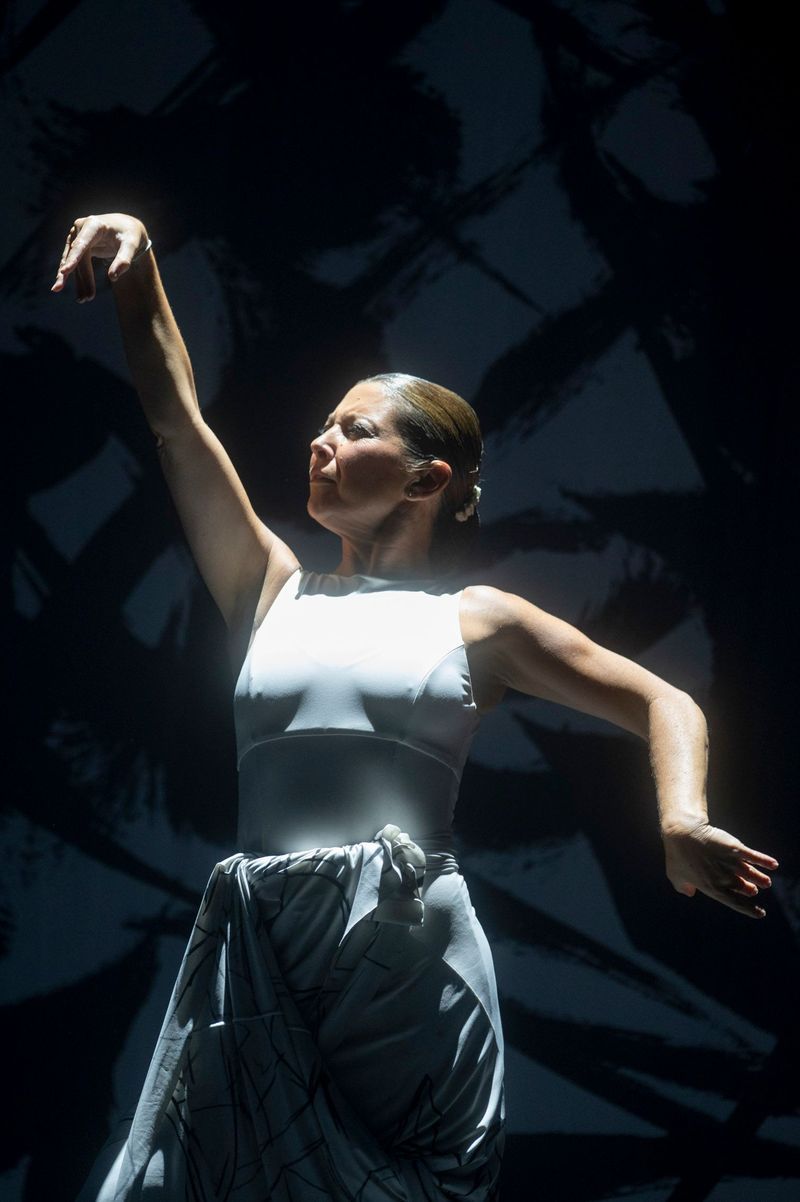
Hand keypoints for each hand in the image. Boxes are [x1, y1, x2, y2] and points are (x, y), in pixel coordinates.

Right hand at [51, 213, 148, 300]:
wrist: (126, 227)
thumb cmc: (130, 234)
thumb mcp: (132, 245)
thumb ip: (124, 259)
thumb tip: (113, 277)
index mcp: (93, 225)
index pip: (81, 244)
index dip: (73, 258)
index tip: (64, 271)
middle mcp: (80, 228)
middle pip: (77, 257)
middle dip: (80, 278)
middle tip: (82, 299)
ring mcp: (76, 237)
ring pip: (73, 262)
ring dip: (78, 282)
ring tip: (82, 300)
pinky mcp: (77, 246)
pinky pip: (76, 265)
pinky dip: (78, 279)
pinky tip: (80, 294)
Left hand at [662, 822, 777, 917]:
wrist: (683, 833)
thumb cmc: (677, 855)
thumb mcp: (674, 875)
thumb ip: (683, 887)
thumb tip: (690, 893)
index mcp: (712, 888)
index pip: (736, 903)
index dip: (749, 909)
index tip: (760, 913)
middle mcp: (725, 878)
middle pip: (744, 887)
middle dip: (750, 889)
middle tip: (754, 889)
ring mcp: (731, 863)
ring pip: (751, 874)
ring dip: (760, 878)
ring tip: (766, 882)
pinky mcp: (735, 849)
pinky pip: (753, 856)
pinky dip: (764, 861)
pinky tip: (773, 864)